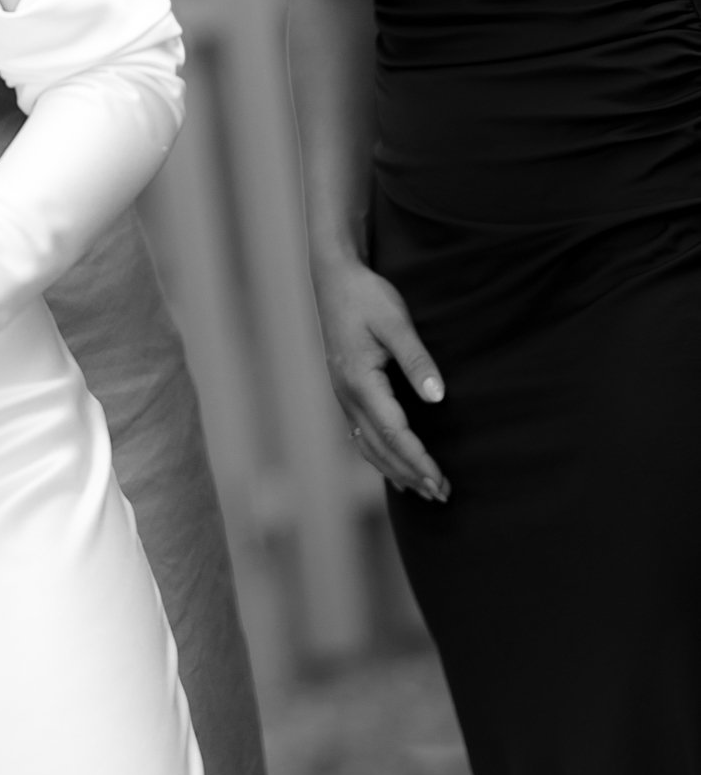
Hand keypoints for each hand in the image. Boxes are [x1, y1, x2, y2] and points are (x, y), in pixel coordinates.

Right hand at [313, 254, 447, 500]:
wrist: (333, 278)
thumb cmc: (366, 295)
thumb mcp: (396, 321)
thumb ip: (417, 360)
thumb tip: (438, 398)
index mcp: (360, 380)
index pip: (394, 433)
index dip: (418, 460)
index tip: (441, 481)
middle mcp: (347, 394)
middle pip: (380, 447)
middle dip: (411, 474)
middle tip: (442, 496)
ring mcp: (342, 394)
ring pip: (368, 445)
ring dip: (395, 470)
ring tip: (422, 491)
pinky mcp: (344, 390)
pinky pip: (360, 434)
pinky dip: (378, 457)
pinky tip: (391, 468)